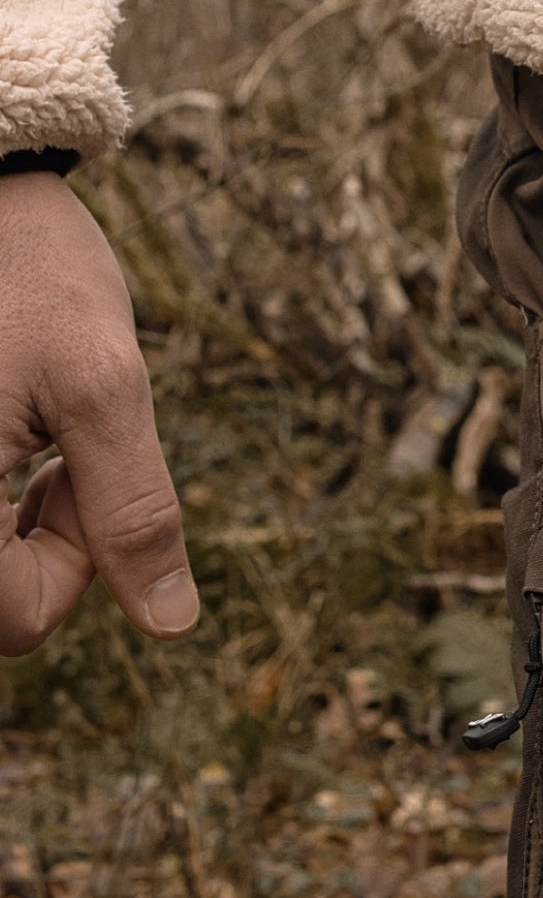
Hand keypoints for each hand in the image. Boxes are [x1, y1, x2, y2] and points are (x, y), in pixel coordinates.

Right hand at [0, 172, 197, 655]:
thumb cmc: (38, 274)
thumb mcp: (103, 385)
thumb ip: (134, 508)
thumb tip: (171, 623)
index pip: (16, 622)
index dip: (79, 563)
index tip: (83, 470)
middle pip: (1, 603)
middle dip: (51, 540)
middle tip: (62, 447)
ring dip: (28, 521)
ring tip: (38, 430)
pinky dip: (2, 502)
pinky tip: (12, 431)